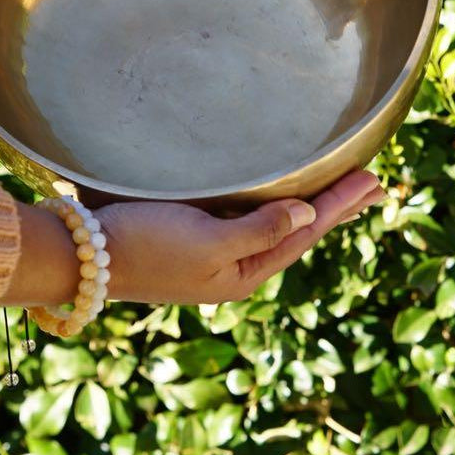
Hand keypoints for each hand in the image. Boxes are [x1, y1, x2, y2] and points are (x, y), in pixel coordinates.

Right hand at [95, 169, 385, 304]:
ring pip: (273, 223)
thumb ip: (258, 230)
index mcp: (242, 274)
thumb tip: (307, 214)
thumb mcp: (206, 242)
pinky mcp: (190, 234)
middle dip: (334, 205)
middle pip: (295, 230)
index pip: (303, 233)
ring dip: (306, 204)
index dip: (338, 204)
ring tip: (337, 189)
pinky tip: (274, 196)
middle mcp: (233, 266)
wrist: (82, 257)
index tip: (372, 180)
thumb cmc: (143, 246)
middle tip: (372, 185)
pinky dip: (271, 203)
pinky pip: (247, 217)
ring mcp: (212, 252)